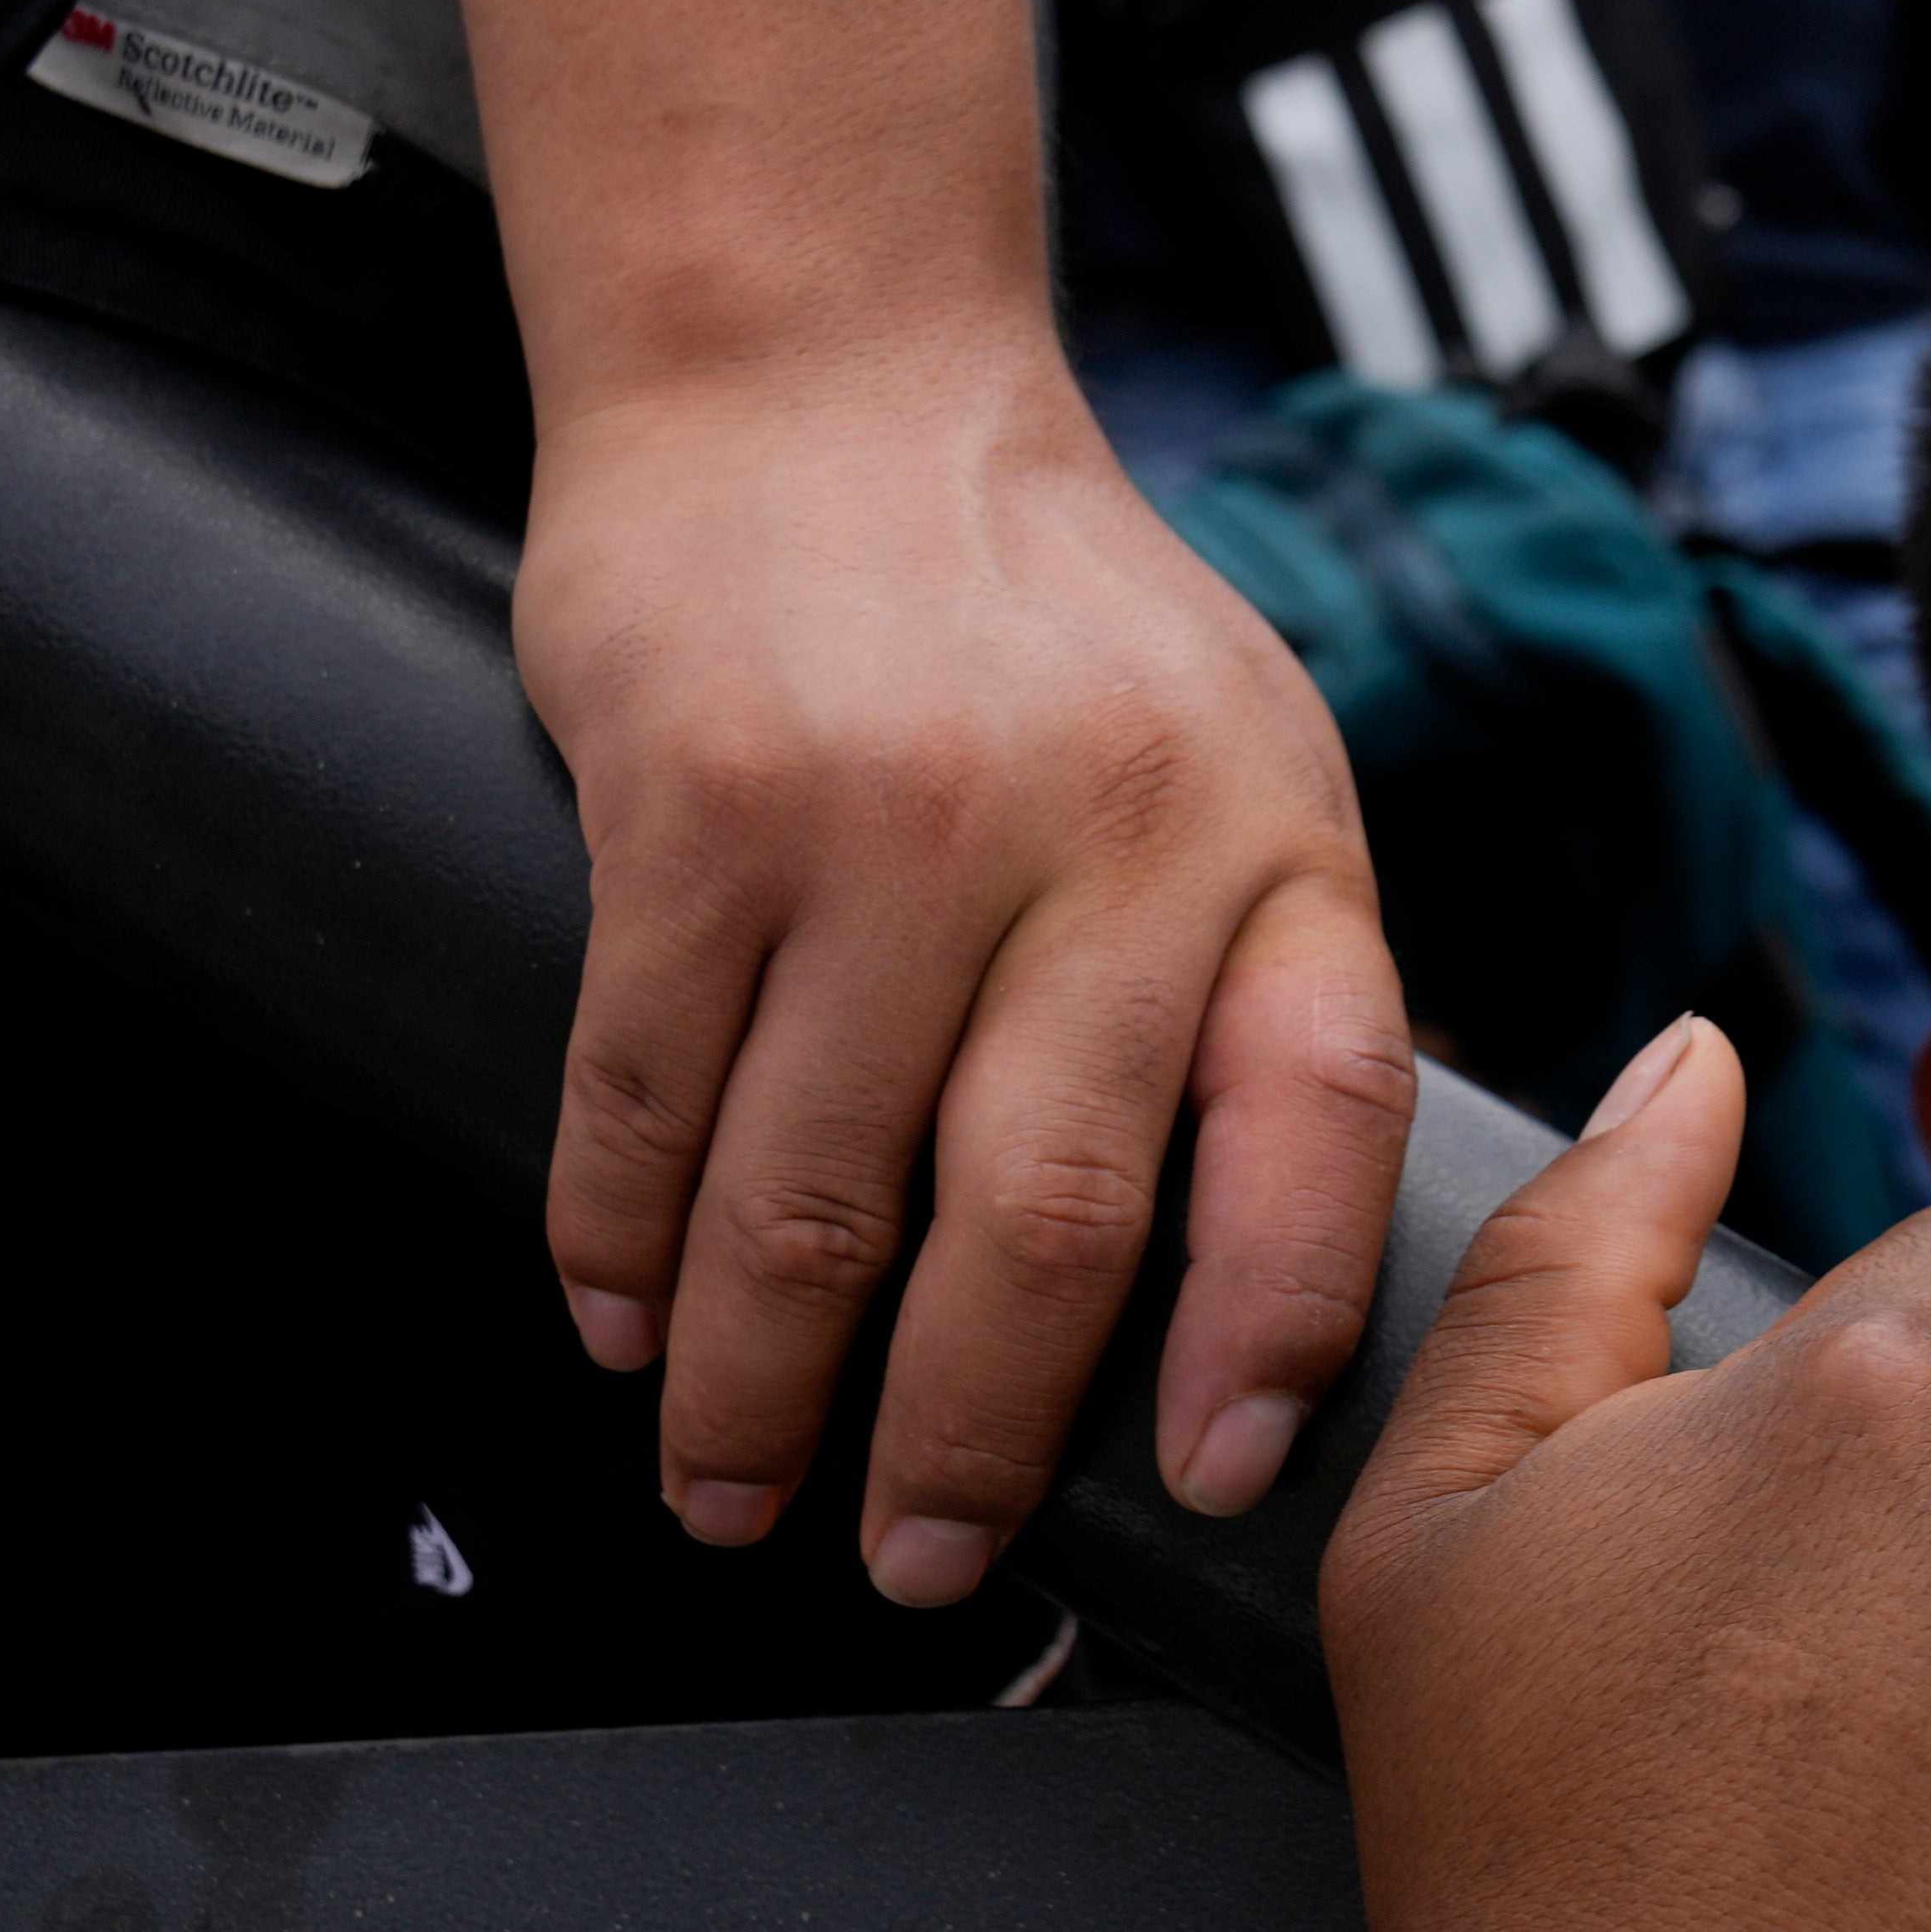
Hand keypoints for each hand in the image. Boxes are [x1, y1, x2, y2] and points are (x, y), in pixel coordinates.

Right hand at [516, 325, 1412, 1587]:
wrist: (820, 369)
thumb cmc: (1050, 616)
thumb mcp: (1244, 760)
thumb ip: (1262, 986)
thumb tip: (1266, 1285)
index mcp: (1264, 838)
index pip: (1311, 1123)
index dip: (1273, 1327)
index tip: (1211, 1479)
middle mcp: (1097, 832)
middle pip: (1036, 1219)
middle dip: (962, 1439)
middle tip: (913, 1563)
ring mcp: (882, 820)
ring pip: (809, 1192)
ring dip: (758, 1385)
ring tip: (735, 1490)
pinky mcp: (689, 806)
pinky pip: (643, 1088)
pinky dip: (619, 1241)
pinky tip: (624, 1323)